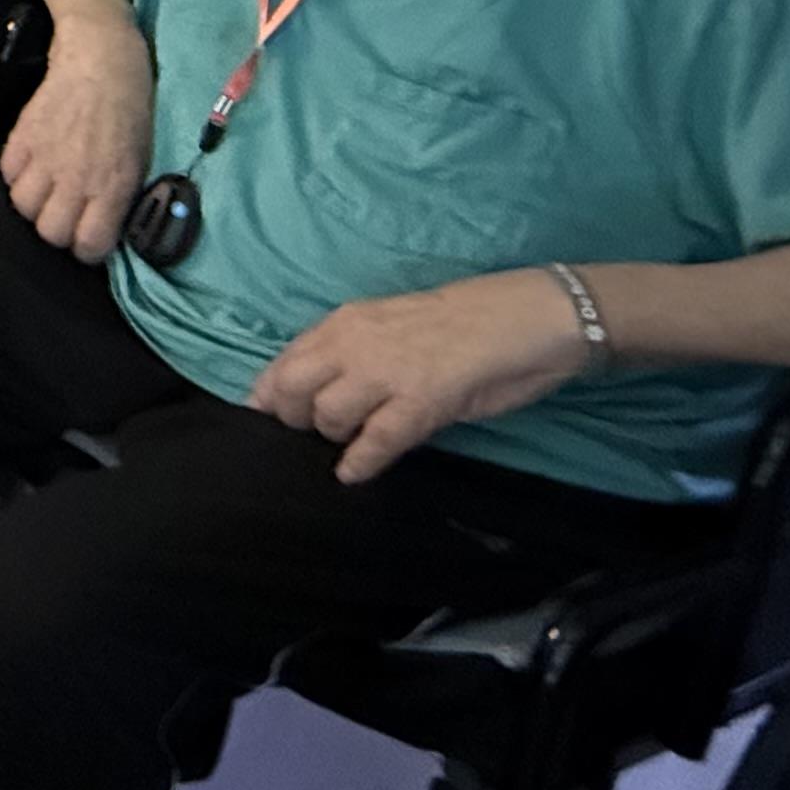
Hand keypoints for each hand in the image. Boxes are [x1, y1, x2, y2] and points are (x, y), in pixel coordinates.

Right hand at [2, 37, 152, 261]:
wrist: (100, 58)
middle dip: (59, 230)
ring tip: (46, 190)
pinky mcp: (21, 138)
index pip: (89, 245)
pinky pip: (7, 175)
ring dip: (35, 204)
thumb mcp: (140, 158)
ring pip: (23, 207)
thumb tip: (106, 224)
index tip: (90, 238)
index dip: (89, 249)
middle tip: (67, 214)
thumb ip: (121, 196)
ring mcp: (44, 158)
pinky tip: (32, 165)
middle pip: (50, 233)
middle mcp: (75, 179)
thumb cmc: (131, 107)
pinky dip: (17, 176)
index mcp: (112, 186)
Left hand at [250, 270, 595, 484]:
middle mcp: (355, 342)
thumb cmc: (464, 321)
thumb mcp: (392, 326)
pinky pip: (374, 441)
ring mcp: (386, 371)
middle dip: (291, 420)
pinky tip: (355, 474)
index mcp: (347, 321)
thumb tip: (320, 387)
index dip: (269, 396)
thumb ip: (354, 351)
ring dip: (331, 437)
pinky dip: (359, 462)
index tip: (264, 420)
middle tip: (306, 438)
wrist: (525, 315)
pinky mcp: (420, 400)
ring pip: (326, 416)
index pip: (284, 362)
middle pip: (290, 391)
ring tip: (345, 446)